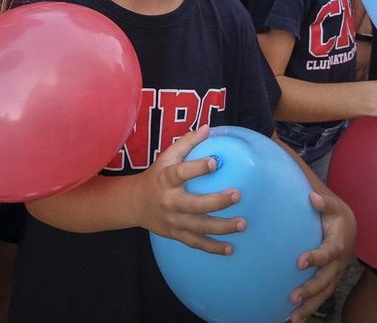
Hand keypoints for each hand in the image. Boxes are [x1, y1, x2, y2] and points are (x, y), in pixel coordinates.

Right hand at [133, 125, 243, 254]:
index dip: (197, 168)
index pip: (180, 173)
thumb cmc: (157, 176)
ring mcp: (173, 220)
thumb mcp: (166, 157)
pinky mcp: (176, 234)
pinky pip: (195, 243)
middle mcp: (169, 201)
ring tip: (243, 224)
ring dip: (222, 227)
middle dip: (217, 202)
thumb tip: (208, 128)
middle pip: (194, 204)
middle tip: (237, 195)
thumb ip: (187, 143)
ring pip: (198, 227)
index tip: (215, 162)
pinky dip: (212, 248)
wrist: (134, 204)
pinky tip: (230, 249)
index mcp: (166, 179)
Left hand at [289, 190, 355, 321]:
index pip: (329, 252)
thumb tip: (313, 197)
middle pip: (326, 279)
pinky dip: (309, 309)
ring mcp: (335, 274)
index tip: (300, 262)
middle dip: (310, 289)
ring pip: (324, 293)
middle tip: (293, 296)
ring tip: (294, 317)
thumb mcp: (332, 205)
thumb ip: (324, 201)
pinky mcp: (330, 282)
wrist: (349, 228)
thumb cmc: (334, 215)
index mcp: (338, 243)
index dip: (317, 257)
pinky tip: (294, 319)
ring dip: (310, 306)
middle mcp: (338, 263)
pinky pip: (320, 298)